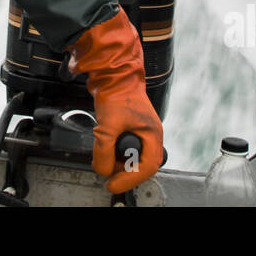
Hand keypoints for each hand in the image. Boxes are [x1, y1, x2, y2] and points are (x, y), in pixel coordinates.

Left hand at [67, 8, 164, 192]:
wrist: (111, 71)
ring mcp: (138, 129)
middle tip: (108, 173)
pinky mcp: (127, 124)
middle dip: (124, 171)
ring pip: (130, 155)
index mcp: (152, 134)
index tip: (114, 184)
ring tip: (104, 159)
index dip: (131, 179)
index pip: (147, 167)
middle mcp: (148, 133)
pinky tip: (103, 147)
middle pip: (140, 163)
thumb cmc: (118, 91)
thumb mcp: (108, 126)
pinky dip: (112, 150)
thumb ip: (104, 151)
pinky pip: (122, 145)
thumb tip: (103, 169)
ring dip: (117, 160)